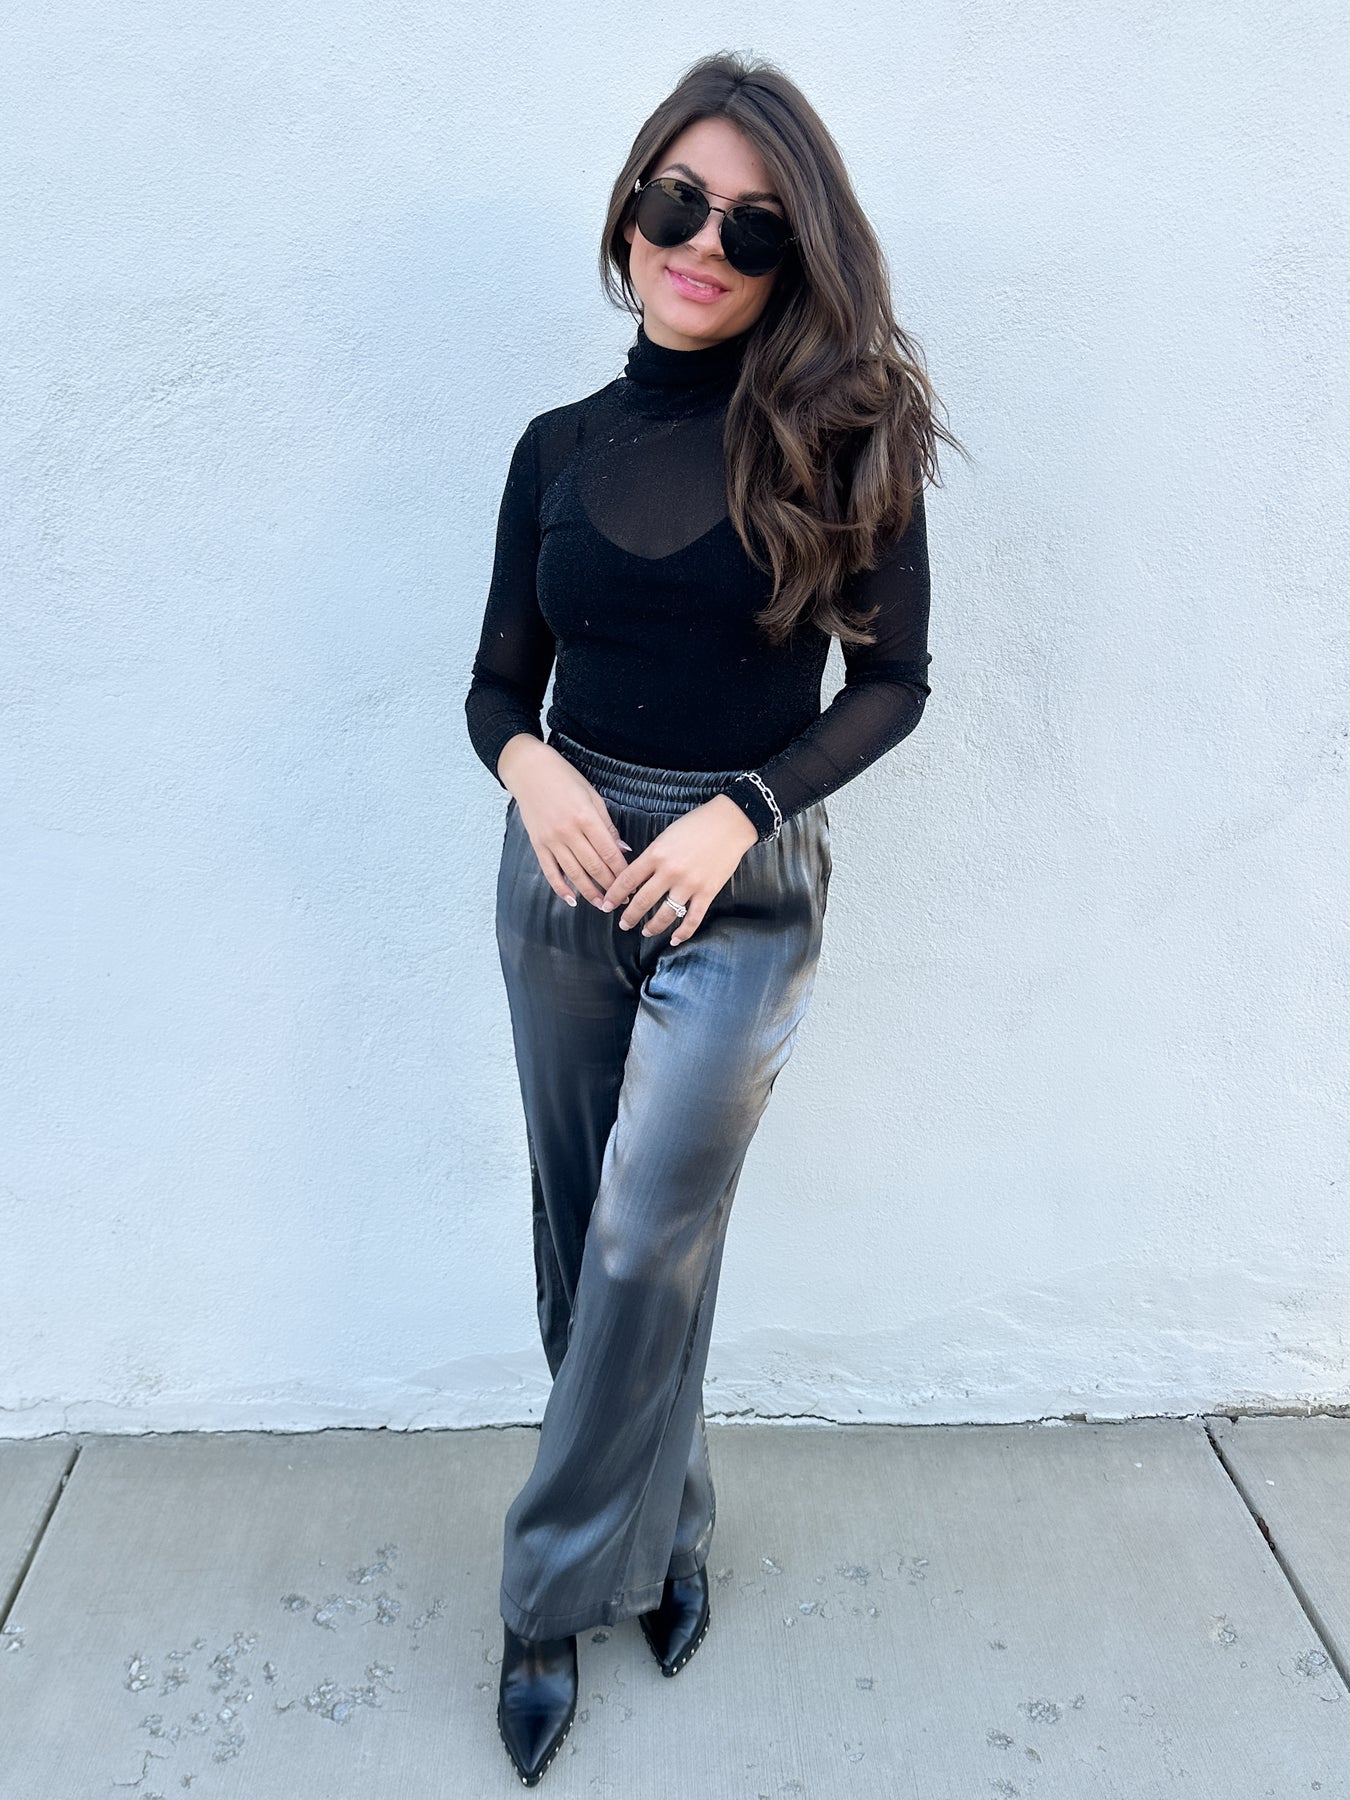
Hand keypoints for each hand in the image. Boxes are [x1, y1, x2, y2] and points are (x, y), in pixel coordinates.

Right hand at [499, 735, 630, 906]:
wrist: (529, 770)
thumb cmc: (563, 778)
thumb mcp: (592, 796)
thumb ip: (607, 825)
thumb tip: (622, 850)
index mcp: (586, 818)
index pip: (609, 853)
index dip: (622, 872)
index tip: (632, 883)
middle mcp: (568, 832)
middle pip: (594, 867)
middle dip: (611, 886)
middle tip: (623, 899)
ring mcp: (551, 840)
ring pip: (574, 873)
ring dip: (590, 892)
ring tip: (603, 905)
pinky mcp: (538, 844)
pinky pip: (550, 872)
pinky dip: (561, 888)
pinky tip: (571, 900)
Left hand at [599, 794, 758, 945]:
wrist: (729, 823)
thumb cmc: (697, 824)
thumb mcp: (666, 835)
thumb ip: (652, 855)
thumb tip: (638, 875)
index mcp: (656, 854)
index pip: (627, 879)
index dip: (614, 895)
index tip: (606, 905)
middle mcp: (669, 871)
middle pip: (642, 900)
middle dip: (629, 916)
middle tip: (622, 924)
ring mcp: (689, 884)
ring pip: (665, 914)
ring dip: (652, 927)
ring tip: (645, 931)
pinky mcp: (707, 892)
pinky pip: (692, 919)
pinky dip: (682, 933)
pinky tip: (674, 939)